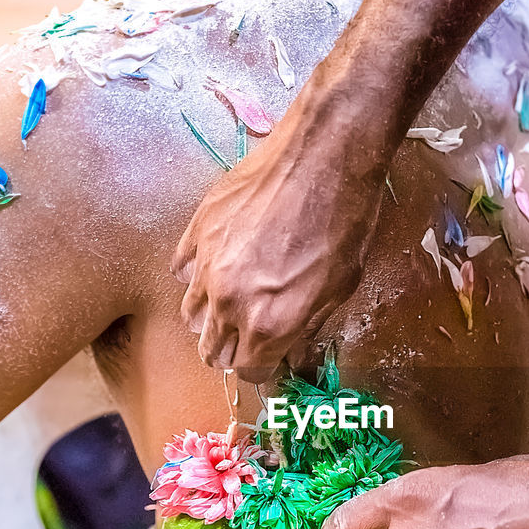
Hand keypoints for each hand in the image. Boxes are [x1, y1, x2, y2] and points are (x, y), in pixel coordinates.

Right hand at [171, 105, 384, 381]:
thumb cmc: (345, 222)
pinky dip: (198, 276)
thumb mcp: (340, 288)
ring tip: (234, 300)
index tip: (270, 358)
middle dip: (233, 348)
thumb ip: (304, 326)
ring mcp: (207, 266)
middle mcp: (230, 303)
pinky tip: (220, 264)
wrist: (324, 157)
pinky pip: (182, 270)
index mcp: (270, 325)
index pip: (249, 372)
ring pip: (191, 314)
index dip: (262, 368)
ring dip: (212, 316)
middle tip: (252, 333)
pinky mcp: (197, 231)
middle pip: (212, 351)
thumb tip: (289, 350)